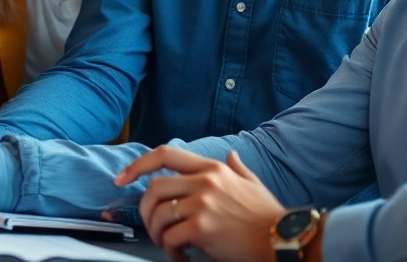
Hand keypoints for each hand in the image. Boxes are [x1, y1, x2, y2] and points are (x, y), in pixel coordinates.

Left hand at [116, 146, 285, 261]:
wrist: (284, 239)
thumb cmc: (269, 217)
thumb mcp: (253, 184)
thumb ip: (238, 168)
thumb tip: (231, 156)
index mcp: (213, 168)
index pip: (165, 153)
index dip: (138, 164)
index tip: (122, 178)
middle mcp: (206, 181)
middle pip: (154, 188)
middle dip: (145, 211)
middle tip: (153, 228)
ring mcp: (203, 203)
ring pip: (159, 214)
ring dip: (157, 234)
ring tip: (170, 246)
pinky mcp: (202, 227)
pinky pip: (170, 238)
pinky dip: (170, 251)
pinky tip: (181, 257)